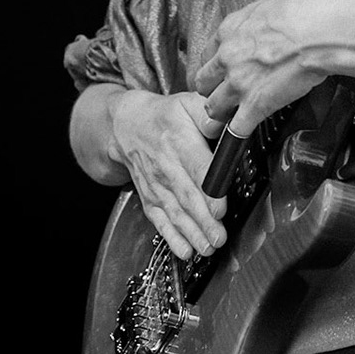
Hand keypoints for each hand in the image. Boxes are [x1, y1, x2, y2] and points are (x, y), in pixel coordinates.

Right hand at [107, 89, 227, 258]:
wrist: (126, 126)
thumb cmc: (166, 115)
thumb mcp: (187, 102)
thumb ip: (209, 113)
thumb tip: (228, 124)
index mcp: (178, 140)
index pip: (196, 168)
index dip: (209, 189)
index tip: (221, 208)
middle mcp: (166, 166)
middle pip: (187, 196)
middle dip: (204, 220)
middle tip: (220, 238)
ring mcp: (156, 185)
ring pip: (176, 213)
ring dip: (192, 234)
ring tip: (208, 249)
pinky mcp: (150, 198)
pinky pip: (160, 220)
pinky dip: (172, 238)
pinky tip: (185, 251)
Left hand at [193, 0, 354, 138]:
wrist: (324, 29)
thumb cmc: (311, 10)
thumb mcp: (275, 2)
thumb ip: (263, 18)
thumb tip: (271, 19)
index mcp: (232, 29)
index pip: (209, 53)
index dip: (218, 63)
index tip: (225, 67)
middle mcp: (229, 56)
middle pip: (203, 81)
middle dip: (212, 89)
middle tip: (222, 92)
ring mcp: (239, 82)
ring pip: (212, 107)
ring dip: (221, 113)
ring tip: (229, 117)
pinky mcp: (256, 104)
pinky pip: (237, 128)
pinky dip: (240, 132)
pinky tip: (245, 130)